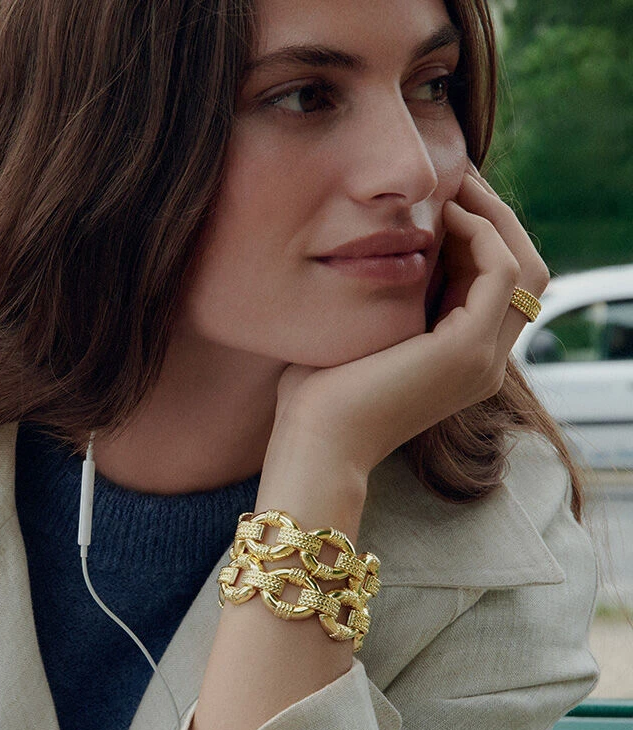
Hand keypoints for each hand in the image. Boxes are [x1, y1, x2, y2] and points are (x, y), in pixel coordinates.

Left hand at [264, 163, 550, 486]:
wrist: (313, 442)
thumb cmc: (317, 395)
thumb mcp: (359, 334)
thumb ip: (382, 298)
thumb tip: (375, 247)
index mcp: (460, 361)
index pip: (494, 285)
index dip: (478, 235)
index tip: (443, 196)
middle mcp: (483, 362)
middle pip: (522, 272)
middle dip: (495, 218)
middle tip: (459, 179)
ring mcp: (482, 359)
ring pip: (524, 267)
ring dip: (494, 218)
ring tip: (453, 187)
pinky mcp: (467, 350)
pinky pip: (501, 273)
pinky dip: (481, 235)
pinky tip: (444, 216)